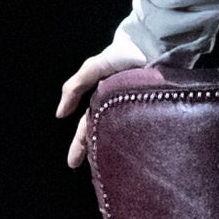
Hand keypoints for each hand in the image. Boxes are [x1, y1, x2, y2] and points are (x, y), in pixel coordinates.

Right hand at [54, 38, 147, 168]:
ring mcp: (138, 109)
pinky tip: (138, 157)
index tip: (73, 163)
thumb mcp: (94, 68)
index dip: (79, 142)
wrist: (156, 45)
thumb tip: (60, 115)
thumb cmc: (123, 54)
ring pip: (124, 135)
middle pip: (104, 134)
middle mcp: (119, 106)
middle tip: (94, 173)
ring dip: (116, 151)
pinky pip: (146, 133)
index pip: (87, 125)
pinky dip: (139, 144)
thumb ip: (75, 87)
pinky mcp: (157, 111)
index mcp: (103, 98)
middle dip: (95, 152)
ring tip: (113, 169)